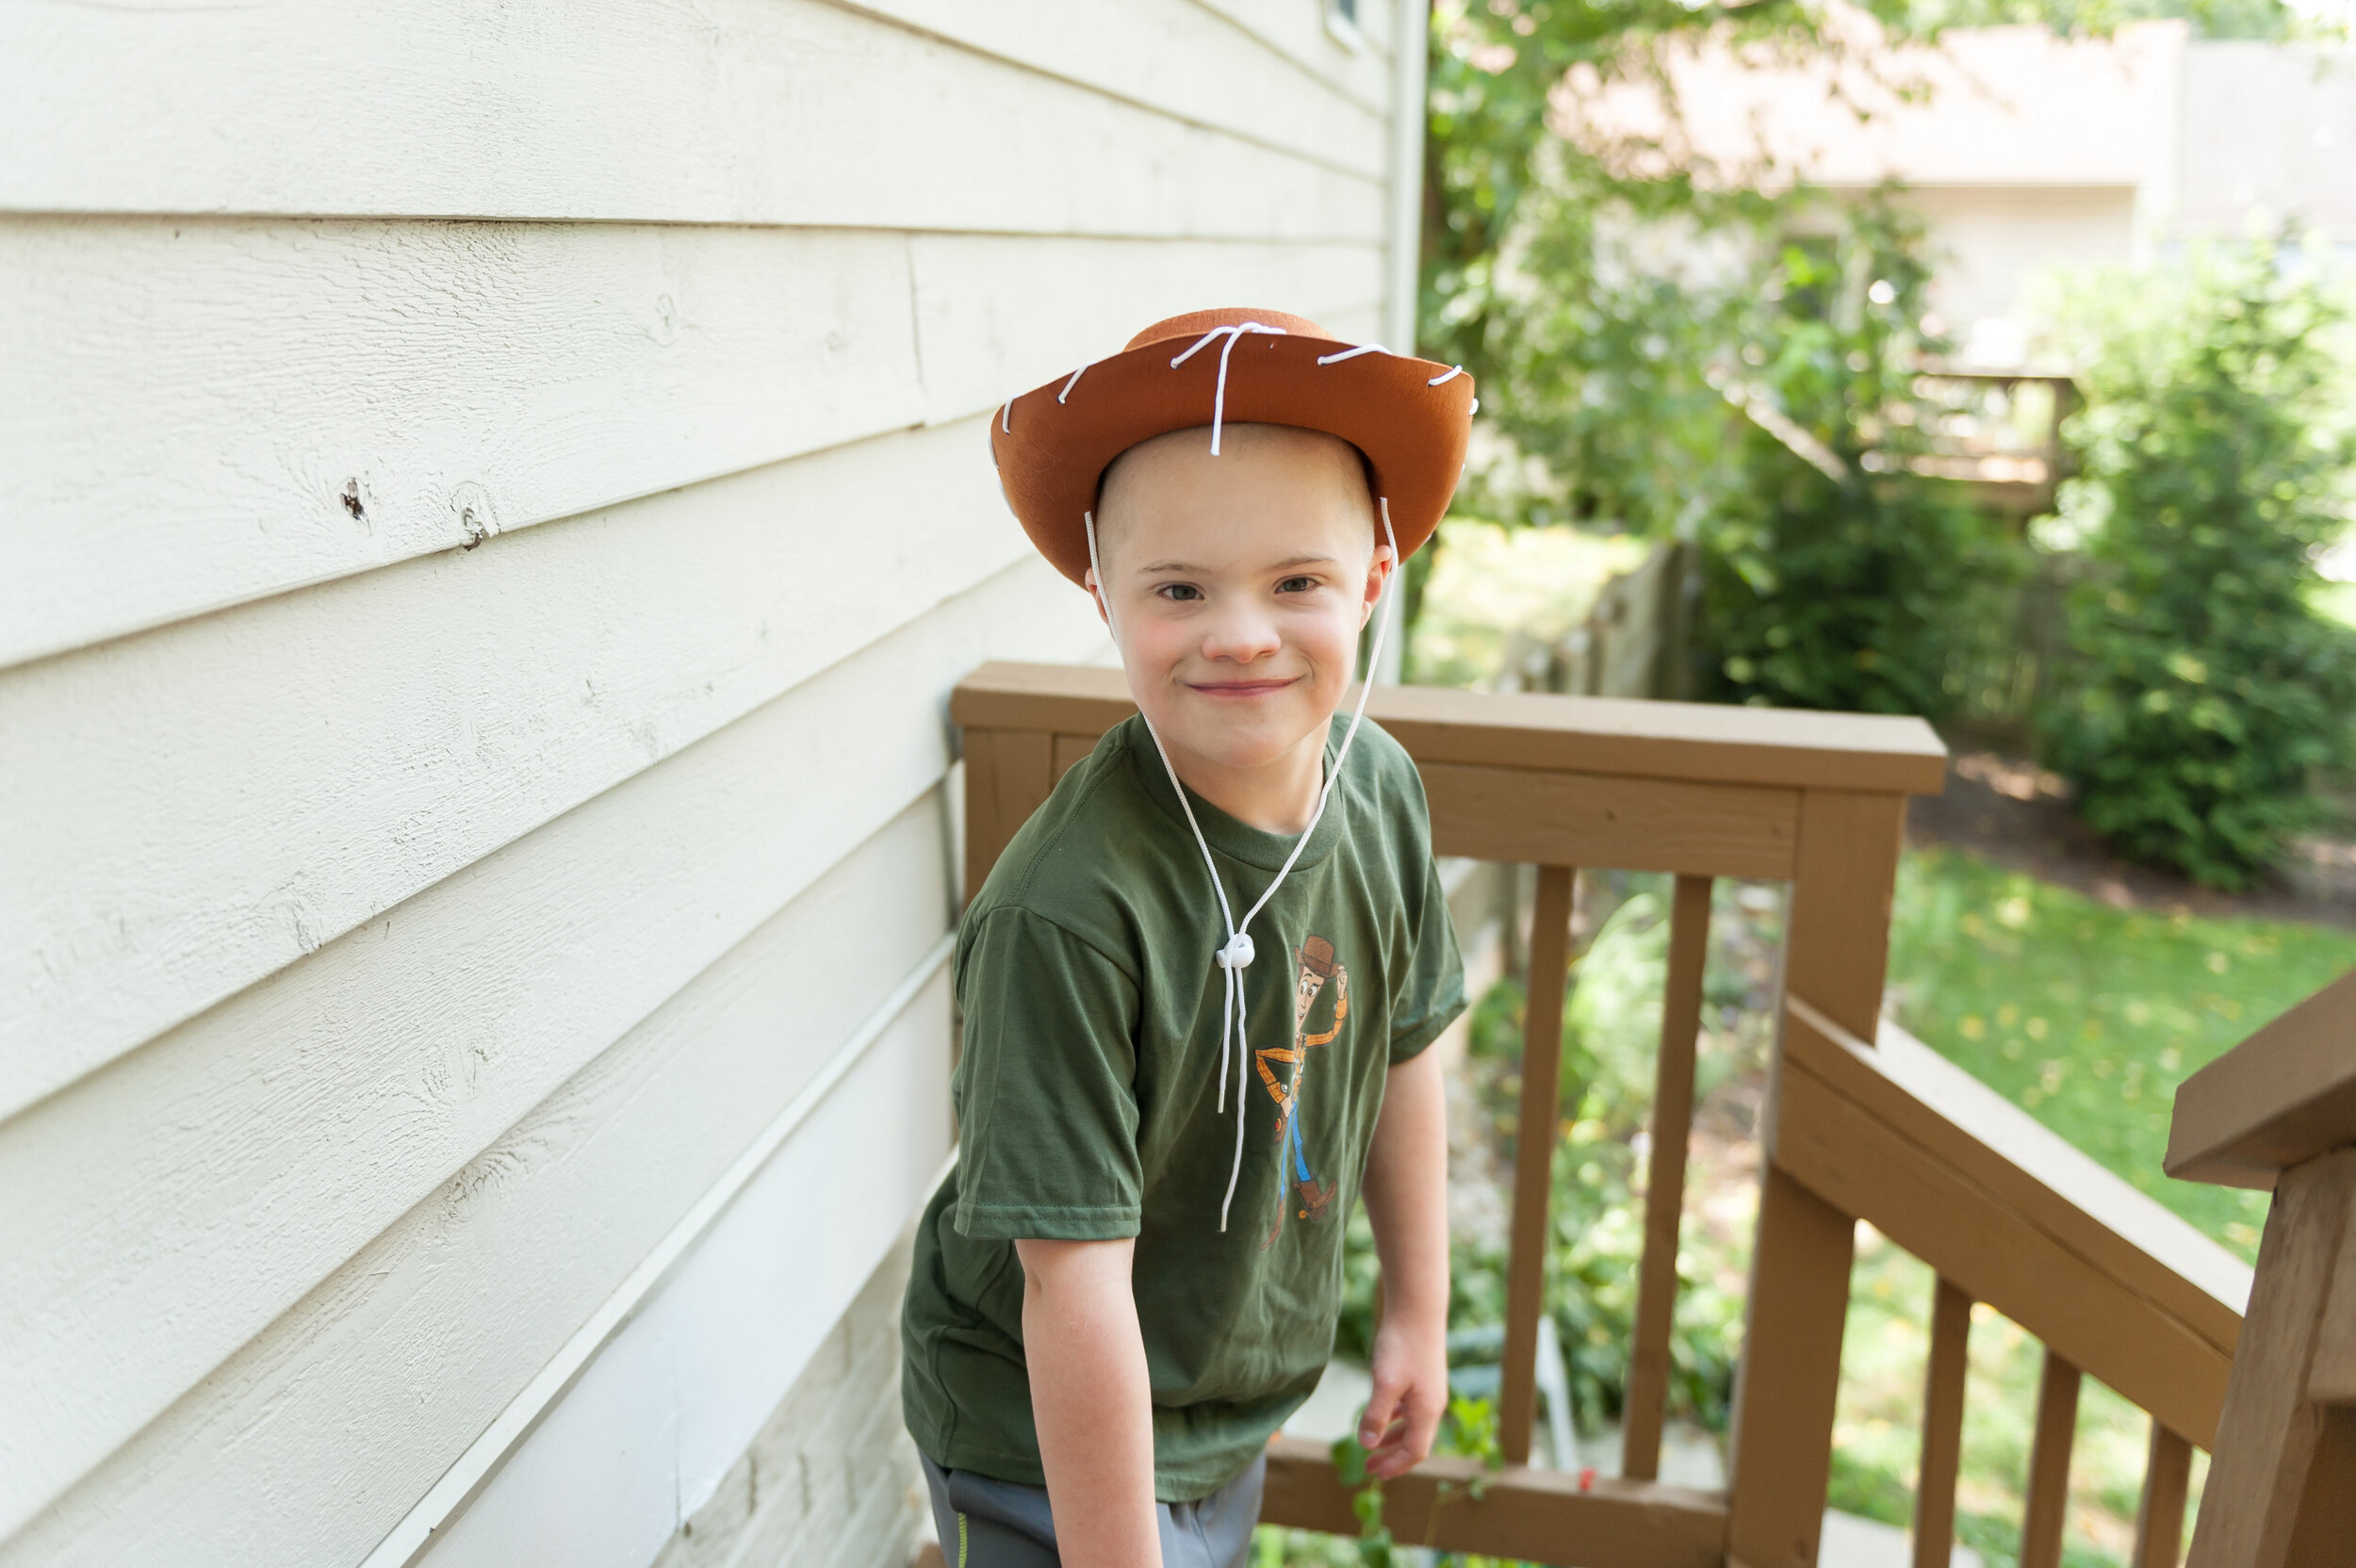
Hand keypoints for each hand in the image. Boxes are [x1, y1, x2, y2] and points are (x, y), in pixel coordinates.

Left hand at [1357, 1314, 1446, 1478]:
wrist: (1417, 1310)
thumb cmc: (1402, 1345)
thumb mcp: (1385, 1383)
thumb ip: (1376, 1415)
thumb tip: (1367, 1445)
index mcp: (1427, 1411)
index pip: (1415, 1451)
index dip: (1395, 1465)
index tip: (1375, 1473)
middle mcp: (1433, 1405)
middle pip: (1415, 1441)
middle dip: (1392, 1456)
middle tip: (1369, 1466)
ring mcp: (1429, 1391)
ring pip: (1412, 1425)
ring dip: (1393, 1437)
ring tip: (1373, 1445)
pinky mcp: (1423, 1377)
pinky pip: (1410, 1408)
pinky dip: (1396, 1418)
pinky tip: (1382, 1414)